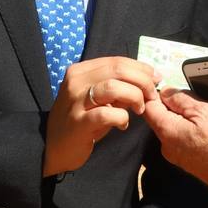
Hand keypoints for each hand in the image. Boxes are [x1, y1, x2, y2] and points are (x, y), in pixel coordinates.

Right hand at [44, 57, 159, 175]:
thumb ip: (116, 86)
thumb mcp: (95, 97)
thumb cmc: (79, 120)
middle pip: (118, 69)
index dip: (141, 68)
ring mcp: (76, 102)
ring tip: (139, 109)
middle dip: (142, 81)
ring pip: (113, 87)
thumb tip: (147, 80)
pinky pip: (108, 114)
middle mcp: (76, 81)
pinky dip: (122, 118)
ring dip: (134, 96)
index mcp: (81, 71)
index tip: (156, 78)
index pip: (117, 61)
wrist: (51, 147)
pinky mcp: (79, 123)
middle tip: (151, 96)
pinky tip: (122, 125)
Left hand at [139, 90, 207, 195]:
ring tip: (203, 118)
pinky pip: (178, 139)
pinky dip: (187, 130)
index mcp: (167, 130)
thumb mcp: (205, 111)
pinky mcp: (184, 161)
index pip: (148, 106)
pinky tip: (204, 131)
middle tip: (195, 103)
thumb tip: (165, 91)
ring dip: (181, 118)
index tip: (174, 90)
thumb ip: (181, 99)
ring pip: (170, 128)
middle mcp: (165, 145)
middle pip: (158, 117)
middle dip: (172, 106)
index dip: (157, 94)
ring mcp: (174, 155)